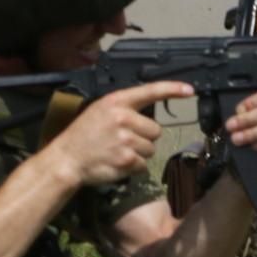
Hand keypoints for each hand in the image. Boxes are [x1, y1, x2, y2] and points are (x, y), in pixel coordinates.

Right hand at [48, 81, 185, 186]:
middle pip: (156, 130)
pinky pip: (143, 165)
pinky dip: (133, 167)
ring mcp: (125, 139)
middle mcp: (123, 117)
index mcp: (116, 101)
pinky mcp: (126, 159)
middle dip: (144, 138)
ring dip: (139, 154)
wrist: (66, 159)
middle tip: (123, 141)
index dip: (172, 89)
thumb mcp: (100, 111)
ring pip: (151, 149)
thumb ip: (125, 109)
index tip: (190, 89)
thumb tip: (151, 118)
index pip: (150, 91)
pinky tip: (116, 162)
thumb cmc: (84, 135)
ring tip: (117, 152)